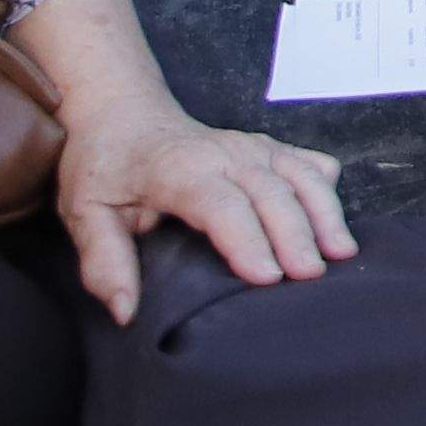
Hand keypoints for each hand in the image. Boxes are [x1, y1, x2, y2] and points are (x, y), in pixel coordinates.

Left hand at [53, 88, 353, 321]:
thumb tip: (125, 313)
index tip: (267, 278)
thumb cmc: (103, 167)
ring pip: (300, 175)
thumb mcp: (84, 213)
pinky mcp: (268, 147)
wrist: (124, 113)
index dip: (247, 240)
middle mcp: (225, 153)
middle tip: (312, 277)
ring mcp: (253, 146)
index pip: (221, 206)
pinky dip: (326, 189)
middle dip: (296, 234)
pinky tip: (335, 218)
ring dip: (324, 211)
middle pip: (272, 192)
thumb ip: (103, 262)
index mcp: (179, 170)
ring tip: (342, 251)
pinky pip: (308, 163)